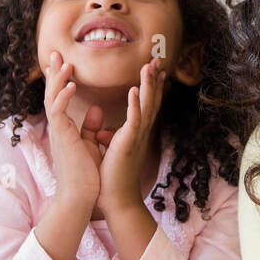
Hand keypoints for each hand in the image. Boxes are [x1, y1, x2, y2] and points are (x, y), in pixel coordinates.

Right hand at [42, 49, 106, 210]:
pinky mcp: (62, 138)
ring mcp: (58, 132)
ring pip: (52, 99)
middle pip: (52, 93)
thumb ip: (91, 126)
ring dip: (58, 79)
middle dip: (54, 72)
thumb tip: (96, 108)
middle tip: (55, 52)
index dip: (60, 79)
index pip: (60, 98)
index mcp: (65, 128)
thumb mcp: (90, 144)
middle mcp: (58, 127)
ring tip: (64, 62)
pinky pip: (58, 112)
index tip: (64, 62)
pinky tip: (70, 84)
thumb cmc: (86, 174)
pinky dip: (63, 97)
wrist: (81, 197)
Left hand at [96, 57, 165, 213]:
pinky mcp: (129, 144)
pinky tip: (135, 90)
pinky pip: (134, 121)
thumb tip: (101, 129)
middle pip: (152, 99)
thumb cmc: (111, 178)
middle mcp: (140, 132)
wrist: (115, 200)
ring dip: (148, 85)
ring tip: (150, 66)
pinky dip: (135, 105)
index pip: (146, 103)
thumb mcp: (107, 151)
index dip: (150, 84)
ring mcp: (137, 137)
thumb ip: (105, 136)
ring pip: (147, 105)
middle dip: (155, 78)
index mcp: (135, 132)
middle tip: (157, 58)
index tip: (153, 67)